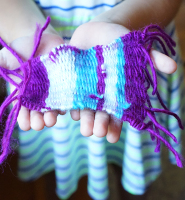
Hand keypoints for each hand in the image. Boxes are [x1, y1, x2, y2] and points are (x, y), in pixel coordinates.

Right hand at [0, 32, 64, 130]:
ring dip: (52, 116)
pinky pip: (66, 97)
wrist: (41, 38)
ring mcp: (53, 91)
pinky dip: (66, 104)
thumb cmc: (21, 49)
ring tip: (50, 120)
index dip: (23, 118)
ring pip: (52, 108)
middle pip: (38, 113)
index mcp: (24, 93)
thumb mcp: (5, 59)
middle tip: (39, 125)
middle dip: (38, 120)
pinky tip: (64, 109)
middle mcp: (39, 95)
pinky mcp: (65, 85)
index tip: (25, 125)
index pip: (23, 110)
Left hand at [69, 21, 176, 142]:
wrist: (97, 31)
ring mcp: (84, 91)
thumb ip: (153, 58)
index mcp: (116, 95)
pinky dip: (68, 105)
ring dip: (84, 120)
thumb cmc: (119, 42)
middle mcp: (100, 97)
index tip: (112, 137)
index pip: (117, 115)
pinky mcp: (71, 84)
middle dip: (98, 125)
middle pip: (99, 115)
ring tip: (85, 129)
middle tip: (96, 132)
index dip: (115, 126)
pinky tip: (70, 112)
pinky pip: (68, 97)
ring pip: (83, 110)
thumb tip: (174, 67)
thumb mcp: (137, 50)